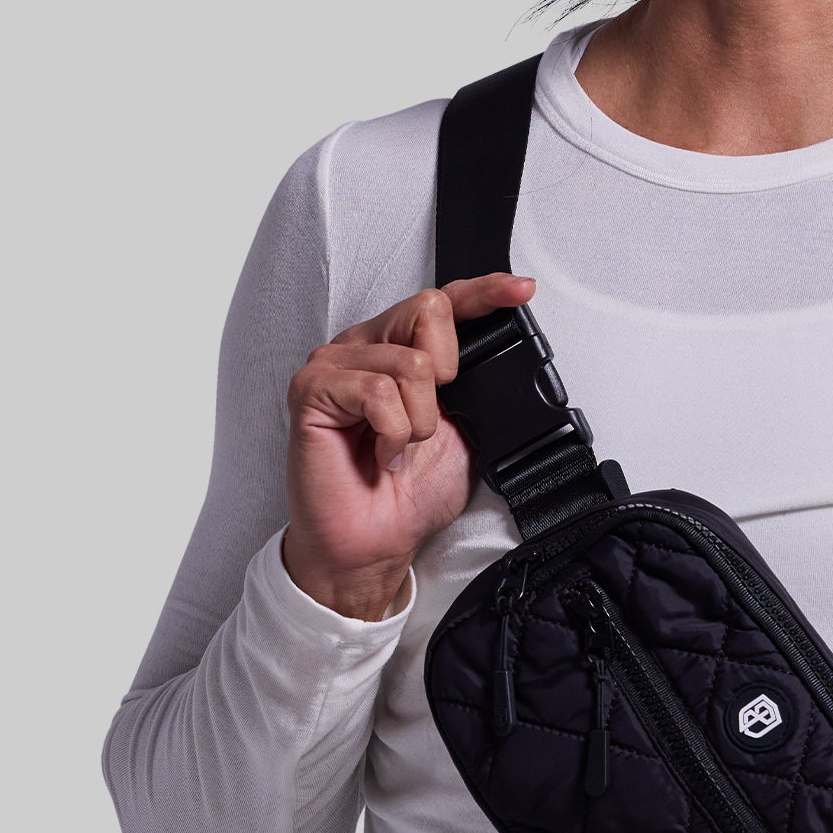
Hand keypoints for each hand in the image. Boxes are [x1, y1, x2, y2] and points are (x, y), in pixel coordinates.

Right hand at [280, 272, 535, 619]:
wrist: (375, 543)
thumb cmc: (410, 492)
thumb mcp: (464, 428)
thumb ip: (474, 384)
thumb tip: (497, 353)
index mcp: (399, 349)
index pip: (443, 303)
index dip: (484, 291)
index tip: (521, 290)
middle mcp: (365, 346)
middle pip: (427, 311)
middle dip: (447, 375)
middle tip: (428, 425)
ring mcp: (334, 363)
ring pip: (409, 362)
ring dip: (419, 421)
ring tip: (399, 449)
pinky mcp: (312, 389)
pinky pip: (376, 390)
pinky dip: (393, 431)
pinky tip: (381, 454)